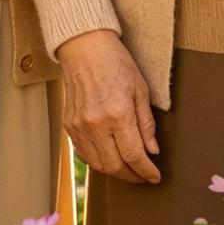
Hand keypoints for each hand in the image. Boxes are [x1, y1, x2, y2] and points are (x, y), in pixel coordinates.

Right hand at [57, 29, 159, 183]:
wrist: (85, 47)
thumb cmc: (116, 63)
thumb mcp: (140, 89)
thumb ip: (146, 123)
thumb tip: (152, 151)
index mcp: (117, 113)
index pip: (134, 155)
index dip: (146, 171)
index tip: (154, 176)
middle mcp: (96, 124)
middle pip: (115, 166)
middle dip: (132, 176)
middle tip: (143, 176)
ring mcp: (79, 126)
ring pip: (98, 164)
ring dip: (115, 172)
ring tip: (128, 169)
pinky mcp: (69, 125)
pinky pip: (83, 154)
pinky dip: (97, 161)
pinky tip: (109, 158)